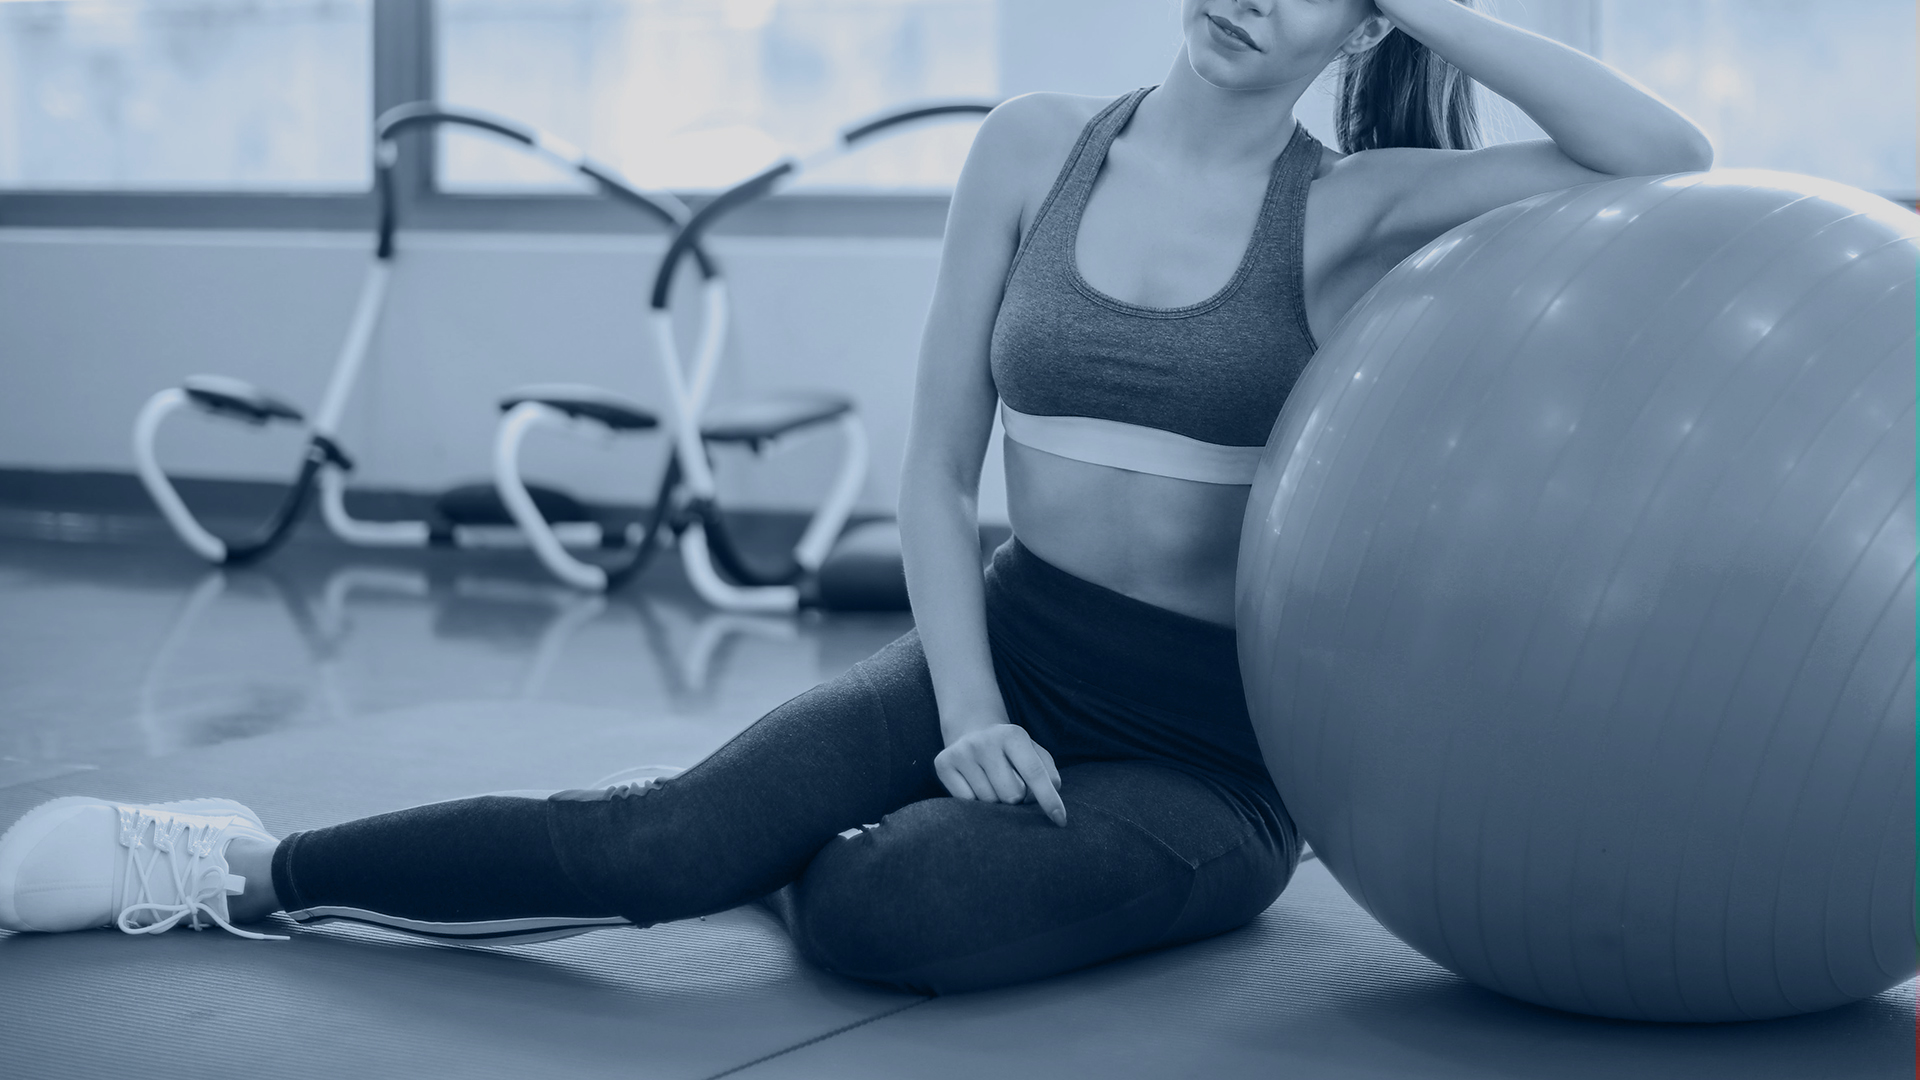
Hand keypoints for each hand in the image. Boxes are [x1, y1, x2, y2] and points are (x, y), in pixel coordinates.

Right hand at [935, 723, 1066, 825]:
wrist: (972, 731)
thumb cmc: (1010, 751)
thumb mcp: (1034, 753)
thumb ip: (1048, 774)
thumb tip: (1050, 796)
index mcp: (1013, 735)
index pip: (1034, 773)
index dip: (1049, 800)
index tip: (1060, 821)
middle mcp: (984, 741)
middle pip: (1011, 795)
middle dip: (1017, 798)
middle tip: (1011, 784)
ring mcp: (961, 752)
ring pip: (989, 802)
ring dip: (995, 800)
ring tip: (992, 782)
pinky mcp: (943, 764)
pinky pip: (966, 802)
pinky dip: (975, 801)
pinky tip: (975, 784)